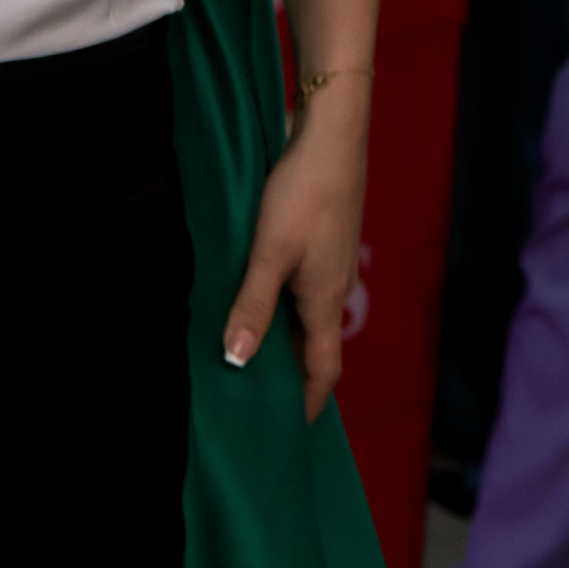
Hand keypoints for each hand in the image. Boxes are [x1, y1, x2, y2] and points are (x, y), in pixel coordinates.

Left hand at [223, 84, 367, 416]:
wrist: (331, 136)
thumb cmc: (303, 195)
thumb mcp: (270, 253)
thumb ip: (253, 307)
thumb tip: (238, 362)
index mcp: (324, 299)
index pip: (322, 369)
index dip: (307, 402)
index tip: (288, 431)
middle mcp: (331, 287)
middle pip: (313, 346)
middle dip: (289, 377)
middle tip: (254, 403)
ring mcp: (327, 263)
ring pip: (304, 316)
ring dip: (280, 341)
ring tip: (243, 358)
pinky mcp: (320, 242)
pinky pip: (300, 290)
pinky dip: (279, 309)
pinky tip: (251, 301)